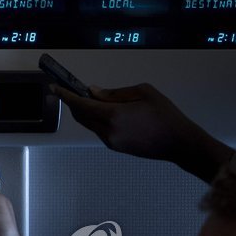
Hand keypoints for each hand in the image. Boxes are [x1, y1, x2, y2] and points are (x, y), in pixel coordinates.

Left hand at [53, 83, 233, 182]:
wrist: (180, 143)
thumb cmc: (166, 116)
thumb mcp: (143, 92)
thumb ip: (114, 92)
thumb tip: (94, 92)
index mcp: (114, 115)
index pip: (81, 104)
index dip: (66, 95)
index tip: (55, 88)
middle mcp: (109, 131)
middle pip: (81, 116)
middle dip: (73, 102)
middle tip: (68, 90)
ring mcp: (112, 142)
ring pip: (89, 124)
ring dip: (85, 111)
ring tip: (90, 97)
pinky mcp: (117, 148)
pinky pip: (99, 130)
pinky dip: (95, 119)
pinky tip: (102, 110)